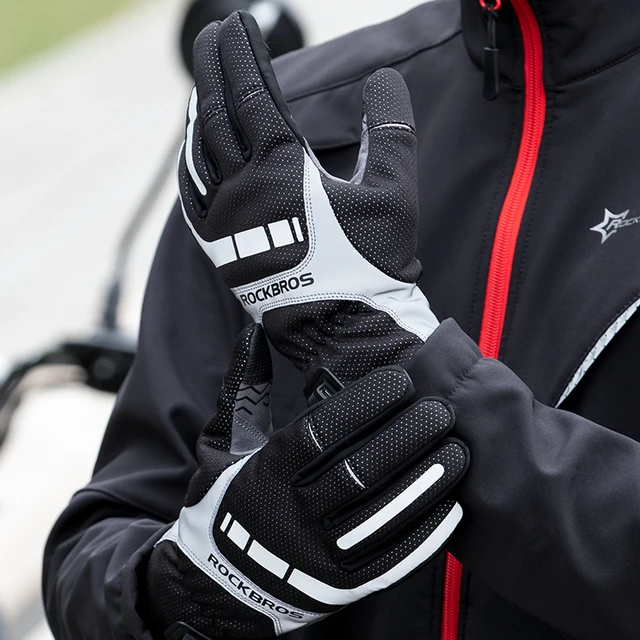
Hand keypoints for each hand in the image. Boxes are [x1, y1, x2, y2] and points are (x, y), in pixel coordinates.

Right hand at [146, 325, 468, 637]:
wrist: (221, 584)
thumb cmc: (226, 500)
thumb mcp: (222, 445)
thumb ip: (242, 390)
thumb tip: (253, 333)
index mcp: (263, 476)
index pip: (317, 437)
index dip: (361, 406)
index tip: (400, 380)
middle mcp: (291, 517)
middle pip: (356, 474)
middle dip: (404, 439)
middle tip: (441, 410)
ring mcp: (318, 556)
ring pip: (379, 517)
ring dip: (425, 483)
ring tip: (459, 450)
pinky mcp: (342, 586)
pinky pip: (390, 561)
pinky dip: (425, 534)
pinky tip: (453, 505)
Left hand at [178, 11, 438, 391]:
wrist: (341, 329)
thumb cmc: (369, 265)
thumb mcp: (394, 193)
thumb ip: (391, 130)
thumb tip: (385, 79)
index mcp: (281, 169)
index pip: (253, 92)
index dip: (245, 53)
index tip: (240, 24)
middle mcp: (242, 188)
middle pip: (217, 112)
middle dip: (214, 67)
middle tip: (213, 36)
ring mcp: (224, 219)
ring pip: (199, 150)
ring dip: (199, 109)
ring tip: (202, 83)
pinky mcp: (220, 246)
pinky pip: (192, 193)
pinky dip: (191, 161)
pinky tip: (193, 150)